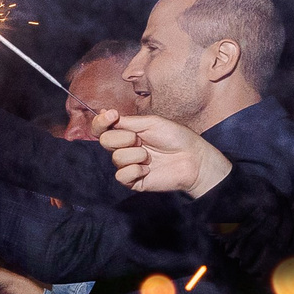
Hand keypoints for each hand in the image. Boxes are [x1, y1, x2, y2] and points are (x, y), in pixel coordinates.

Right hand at [98, 112, 232, 196]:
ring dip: (137, 155)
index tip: (112, 115)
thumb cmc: (176, 137)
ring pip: (117, 158)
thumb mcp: (151, 122)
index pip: (101, 128)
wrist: (193, 158)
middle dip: (124, 138)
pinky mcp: (132, 181)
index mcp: (126, 132)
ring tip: (151, 156)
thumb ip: (126, 121)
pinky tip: (149, 169)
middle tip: (141, 140)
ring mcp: (127, 165)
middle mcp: (123, 148)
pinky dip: (136, 171)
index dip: (101, 122)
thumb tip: (102, 113)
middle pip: (105, 141)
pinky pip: (122, 175)